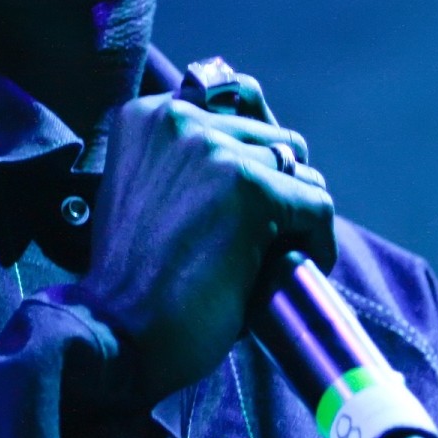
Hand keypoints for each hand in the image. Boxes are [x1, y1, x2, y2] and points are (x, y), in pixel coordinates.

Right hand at [71, 66, 333, 402]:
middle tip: (258, 242)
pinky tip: (289, 276)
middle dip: (277, 190)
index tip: (244, 204)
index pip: (236, 102)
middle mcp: (178, 118)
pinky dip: (317, 246)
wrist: (118, 336)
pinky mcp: (251, 188)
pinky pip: (318, 206)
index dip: (253, 157)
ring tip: (273, 260)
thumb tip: (268, 144)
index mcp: (147, 115)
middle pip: (275, 139)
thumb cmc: (134, 278)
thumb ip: (189, 159)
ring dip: (296, 218)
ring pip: (301, 172)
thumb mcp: (146, 192)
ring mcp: (215, 150)